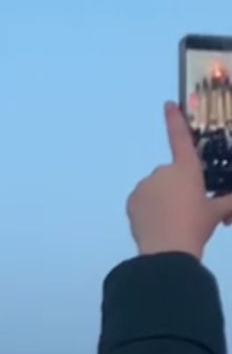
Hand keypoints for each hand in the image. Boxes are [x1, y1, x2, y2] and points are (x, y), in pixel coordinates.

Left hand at [127, 102, 231, 259]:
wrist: (167, 249)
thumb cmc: (196, 225)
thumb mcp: (217, 213)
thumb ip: (228, 202)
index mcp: (186, 169)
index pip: (181, 139)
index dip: (175, 120)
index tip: (168, 104)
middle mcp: (162, 171)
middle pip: (173, 176)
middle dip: (180, 189)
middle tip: (190, 212)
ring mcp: (144, 185)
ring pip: (158, 190)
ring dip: (165, 200)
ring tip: (175, 222)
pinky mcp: (132, 200)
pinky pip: (144, 201)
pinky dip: (151, 209)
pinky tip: (159, 224)